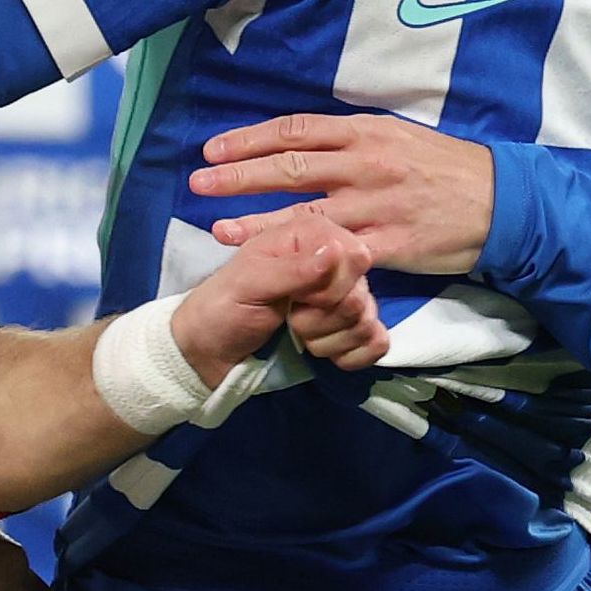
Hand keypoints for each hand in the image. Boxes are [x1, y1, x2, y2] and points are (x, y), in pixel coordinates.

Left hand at [171, 207, 390, 380]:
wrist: (212, 350)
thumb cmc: (223, 308)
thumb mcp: (248, 283)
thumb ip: (291, 269)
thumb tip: (335, 252)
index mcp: (313, 235)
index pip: (355, 258)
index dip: (328, 288)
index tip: (295, 298)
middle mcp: (336, 261)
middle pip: (361, 296)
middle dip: (321, 319)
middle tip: (289, 318)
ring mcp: (347, 297)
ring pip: (367, 323)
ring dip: (326, 340)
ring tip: (296, 333)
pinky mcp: (352, 330)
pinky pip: (377, 343)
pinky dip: (349, 356)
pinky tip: (322, 354)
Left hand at [198, 114, 495, 275]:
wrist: (500, 202)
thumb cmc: (446, 168)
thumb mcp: (400, 137)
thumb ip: (353, 141)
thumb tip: (306, 141)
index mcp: (366, 132)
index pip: (295, 130)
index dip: (250, 139)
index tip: (213, 148)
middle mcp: (365, 164)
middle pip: (289, 167)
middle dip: (238, 175)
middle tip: (198, 181)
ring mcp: (376, 206)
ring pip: (303, 213)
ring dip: (254, 221)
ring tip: (215, 228)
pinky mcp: (388, 245)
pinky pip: (335, 254)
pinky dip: (300, 260)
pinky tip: (272, 265)